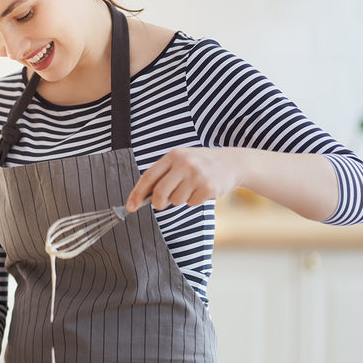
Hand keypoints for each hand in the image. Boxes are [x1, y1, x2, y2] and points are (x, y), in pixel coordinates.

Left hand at [126, 147, 240, 211]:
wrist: (232, 162)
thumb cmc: (200, 164)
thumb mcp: (181, 161)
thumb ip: (163, 175)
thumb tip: (142, 197)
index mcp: (173, 155)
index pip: (148, 177)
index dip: (137, 193)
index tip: (130, 207)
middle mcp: (184, 164)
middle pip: (159, 193)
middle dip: (158, 203)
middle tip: (162, 204)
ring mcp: (197, 175)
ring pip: (176, 200)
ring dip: (180, 199)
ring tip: (191, 188)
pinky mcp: (209, 187)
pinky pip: (191, 203)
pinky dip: (194, 201)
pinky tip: (202, 190)